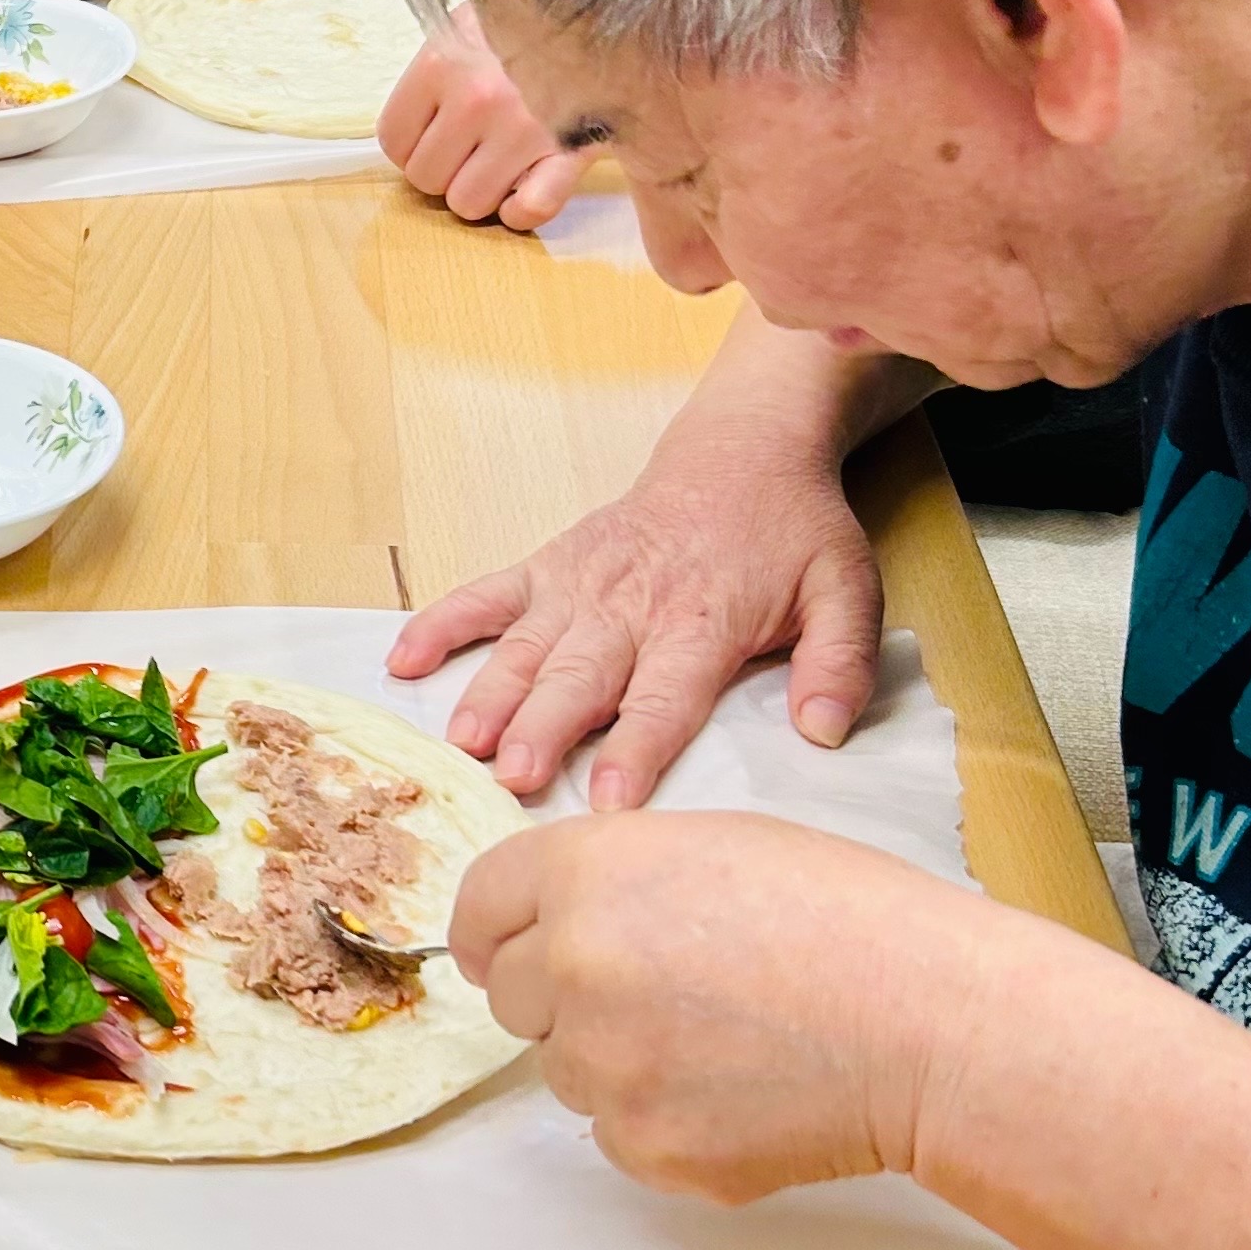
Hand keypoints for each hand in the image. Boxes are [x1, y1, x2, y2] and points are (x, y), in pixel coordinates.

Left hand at [377, 5, 582, 230]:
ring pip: (469, 203)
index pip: (393, 141)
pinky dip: (522, 211)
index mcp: (442, 63)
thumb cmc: (526, 21)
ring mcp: (525, 128)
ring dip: (482, 190)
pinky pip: (528, 212)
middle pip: (426, 179)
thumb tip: (405, 133)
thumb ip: (432, 72)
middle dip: (445, 170)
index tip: (435, 133)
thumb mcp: (466, 23)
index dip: (412, 145)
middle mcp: (478, 97)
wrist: (610, 6)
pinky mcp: (571, 153)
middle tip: (472, 145)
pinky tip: (527, 183)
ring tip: (502, 158)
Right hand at [387, 420, 882, 806]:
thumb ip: (839, 661)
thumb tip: (825, 729)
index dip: (635, 748)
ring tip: (459, 742)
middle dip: (542, 729)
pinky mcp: (549, 566)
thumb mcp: (847, 590)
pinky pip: (485, 595)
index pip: (665, 697)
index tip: (608, 799)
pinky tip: (403, 663)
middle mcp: (630, 604)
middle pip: (579, 677)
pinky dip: (441, 625)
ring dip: (489, 695)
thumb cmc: (792, 531)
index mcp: (702, 620)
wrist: (741, 451)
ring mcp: (579, 583)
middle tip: (511, 777)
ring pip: (524, 647)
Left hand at [450, 811, 989, 1201]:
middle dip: (563, 997)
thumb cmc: (850, 922)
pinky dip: (664, 1120)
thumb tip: (555, 922)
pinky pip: (619, 1133)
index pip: (480, 907)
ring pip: (567, 1069)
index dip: (491, 932)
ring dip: (617, 1060)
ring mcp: (603, 1065)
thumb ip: (613, 879)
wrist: (929, 1025)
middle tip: (658, 996)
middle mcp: (572, 967)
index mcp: (587, 875)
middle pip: (513, 997)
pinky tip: (741, 1092)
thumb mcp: (715, 846)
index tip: (499, 952)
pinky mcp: (644, 1145)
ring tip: (723, 1040)